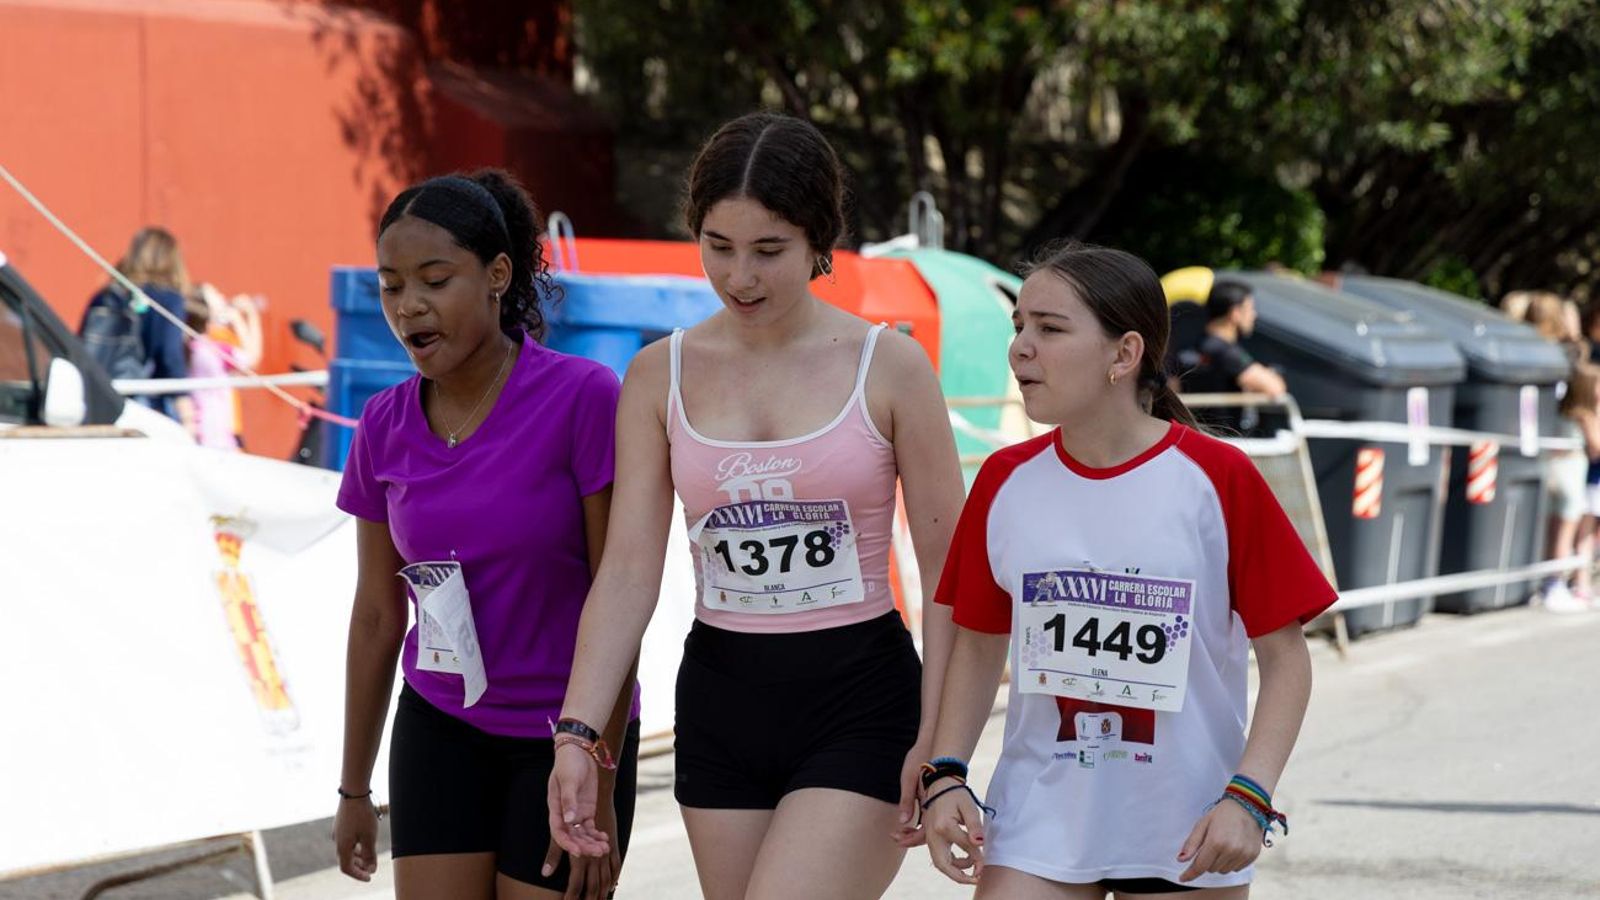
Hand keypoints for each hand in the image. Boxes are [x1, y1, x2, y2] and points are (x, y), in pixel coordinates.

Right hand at [333, 796, 378, 881]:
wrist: (353, 791)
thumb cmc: (363, 814)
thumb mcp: (369, 837)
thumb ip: (370, 854)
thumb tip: (371, 869)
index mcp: (342, 847)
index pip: (347, 868)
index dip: (358, 875)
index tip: (370, 877)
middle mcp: (337, 840)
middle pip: (346, 860)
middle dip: (359, 866)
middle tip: (372, 867)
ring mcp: (338, 831)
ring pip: (347, 850)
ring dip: (359, 855)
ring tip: (371, 855)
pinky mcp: (341, 824)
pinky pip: (347, 840)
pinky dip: (356, 846)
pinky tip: (366, 841)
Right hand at [546, 741, 609, 858]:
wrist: (578, 752)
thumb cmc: (568, 764)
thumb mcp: (568, 780)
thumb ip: (569, 800)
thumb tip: (568, 820)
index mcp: (555, 808)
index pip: (558, 832)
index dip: (567, 844)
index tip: (579, 853)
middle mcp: (564, 814)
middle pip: (572, 836)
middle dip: (584, 846)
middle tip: (599, 852)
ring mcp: (576, 813)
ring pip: (582, 834)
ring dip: (592, 843)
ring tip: (604, 849)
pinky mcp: (587, 810)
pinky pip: (590, 827)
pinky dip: (596, 835)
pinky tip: (605, 839)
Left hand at [891, 736, 932, 846]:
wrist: (929, 743)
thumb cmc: (919, 759)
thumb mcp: (909, 779)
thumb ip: (907, 801)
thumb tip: (903, 821)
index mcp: (932, 801)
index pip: (925, 829)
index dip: (912, 839)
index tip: (899, 840)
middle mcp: (936, 802)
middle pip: (928, 829)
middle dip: (913, 837)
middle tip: (895, 838)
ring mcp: (935, 799)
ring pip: (928, 823)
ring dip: (915, 830)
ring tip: (899, 833)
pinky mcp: (932, 794)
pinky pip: (928, 813)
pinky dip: (919, 820)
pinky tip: (907, 823)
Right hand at [923, 777, 984, 884]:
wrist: (939, 784)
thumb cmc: (955, 794)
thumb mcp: (969, 806)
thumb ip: (975, 826)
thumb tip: (980, 843)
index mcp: (945, 826)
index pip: (966, 848)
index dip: (978, 857)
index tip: (986, 863)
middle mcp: (934, 834)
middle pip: (944, 865)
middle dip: (960, 877)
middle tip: (976, 879)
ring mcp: (930, 837)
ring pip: (940, 863)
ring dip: (955, 870)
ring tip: (972, 866)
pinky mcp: (929, 838)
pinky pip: (938, 857)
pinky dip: (950, 863)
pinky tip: (962, 861)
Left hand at [1176, 798, 1264, 882]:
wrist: (1248, 805)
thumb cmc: (1221, 814)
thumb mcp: (1202, 824)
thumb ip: (1191, 843)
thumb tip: (1180, 860)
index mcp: (1216, 841)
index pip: (1200, 866)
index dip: (1190, 874)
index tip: (1182, 878)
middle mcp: (1231, 850)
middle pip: (1211, 869)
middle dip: (1207, 860)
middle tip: (1211, 844)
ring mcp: (1243, 854)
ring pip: (1223, 870)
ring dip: (1219, 862)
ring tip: (1223, 844)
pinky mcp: (1252, 856)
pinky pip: (1236, 868)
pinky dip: (1231, 862)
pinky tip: (1233, 847)